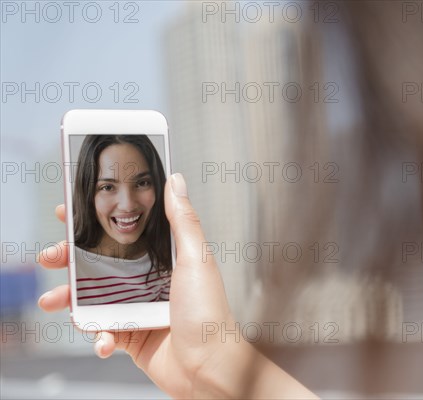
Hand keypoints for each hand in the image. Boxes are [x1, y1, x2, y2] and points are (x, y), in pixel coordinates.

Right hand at [38, 173, 317, 398]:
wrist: (210, 367)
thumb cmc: (209, 314)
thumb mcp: (195, 259)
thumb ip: (183, 221)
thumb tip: (176, 182)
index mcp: (164, 260)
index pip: (124, 235)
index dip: (96, 225)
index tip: (69, 214)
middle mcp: (149, 282)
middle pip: (101, 266)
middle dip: (71, 261)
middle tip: (51, 257)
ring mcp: (139, 310)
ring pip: (95, 299)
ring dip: (71, 300)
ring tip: (53, 300)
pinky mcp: (133, 337)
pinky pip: (104, 333)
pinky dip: (98, 337)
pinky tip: (104, 339)